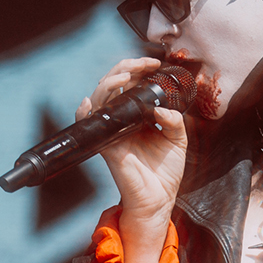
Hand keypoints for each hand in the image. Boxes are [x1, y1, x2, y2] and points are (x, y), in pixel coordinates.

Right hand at [81, 57, 186, 262]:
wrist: (160, 199)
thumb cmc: (166, 172)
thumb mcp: (178, 140)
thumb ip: (174, 120)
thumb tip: (160, 108)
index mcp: (138, 116)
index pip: (132, 84)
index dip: (139, 69)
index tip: (155, 63)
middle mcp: (123, 120)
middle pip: (114, 85)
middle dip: (126, 68)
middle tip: (143, 64)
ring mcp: (113, 131)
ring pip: (101, 98)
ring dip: (110, 83)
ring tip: (126, 76)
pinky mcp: (107, 146)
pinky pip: (90, 125)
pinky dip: (84, 111)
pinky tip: (89, 101)